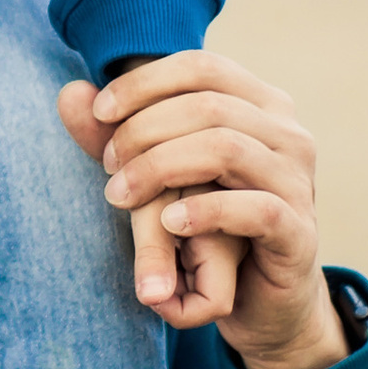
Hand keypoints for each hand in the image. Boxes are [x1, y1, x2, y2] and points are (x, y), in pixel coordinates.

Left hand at [57, 52, 345, 368]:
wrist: (261, 300)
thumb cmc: (208, 226)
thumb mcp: (160, 175)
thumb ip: (119, 135)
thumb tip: (69, 93)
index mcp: (261, 105)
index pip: (201, 68)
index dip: (143, 84)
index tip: (99, 114)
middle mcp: (288, 134)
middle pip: (207, 106)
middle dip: (143, 131)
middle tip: (108, 168)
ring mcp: (297, 181)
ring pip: (227, 148)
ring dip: (161, 168)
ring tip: (122, 197)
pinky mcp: (298, 232)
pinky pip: (255, 209)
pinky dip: (204, 211)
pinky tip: (168, 223)